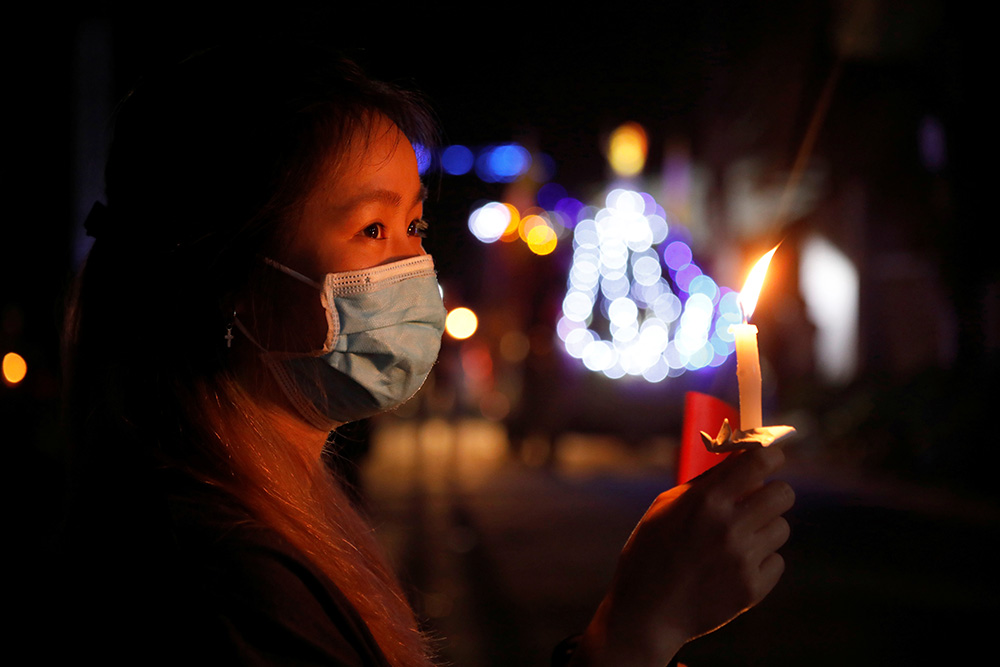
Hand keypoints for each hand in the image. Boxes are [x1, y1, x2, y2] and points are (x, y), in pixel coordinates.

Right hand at [572, 445, 793, 666]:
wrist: (647, 612)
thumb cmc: (651, 552)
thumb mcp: (664, 507)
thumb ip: (702, 484)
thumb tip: (735, 460)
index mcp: (705, 500)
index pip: (759, 463)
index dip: (770, 456)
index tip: (770, 459)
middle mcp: (729, 526)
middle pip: (783, 493)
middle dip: (772, 494)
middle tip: (757, 502)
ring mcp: (743, 559)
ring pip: (782, 528)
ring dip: (764, 530)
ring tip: (737, 541)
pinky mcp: (753, 588)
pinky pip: (776, 561)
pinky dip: (760, 562)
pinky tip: (734, 567)